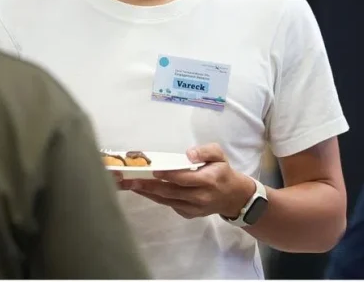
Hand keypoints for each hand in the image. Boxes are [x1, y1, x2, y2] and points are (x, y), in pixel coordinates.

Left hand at [123, 144, 254, 219]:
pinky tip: (144, 191)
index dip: (169, 175)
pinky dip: (156, 198)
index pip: (185, 178)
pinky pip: (169, 205)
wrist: (232, 197)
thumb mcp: (220, 155)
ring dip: (147, 193)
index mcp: (209, 180)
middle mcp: (200, 196)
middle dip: (149, 186)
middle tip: (131, 181)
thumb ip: (205, 151)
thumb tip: (188, 154)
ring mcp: (193, 208)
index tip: (153, 171)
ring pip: (167, 200)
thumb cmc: (223, 172)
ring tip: (131, 186)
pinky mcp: (188, 214)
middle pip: (171, 191)